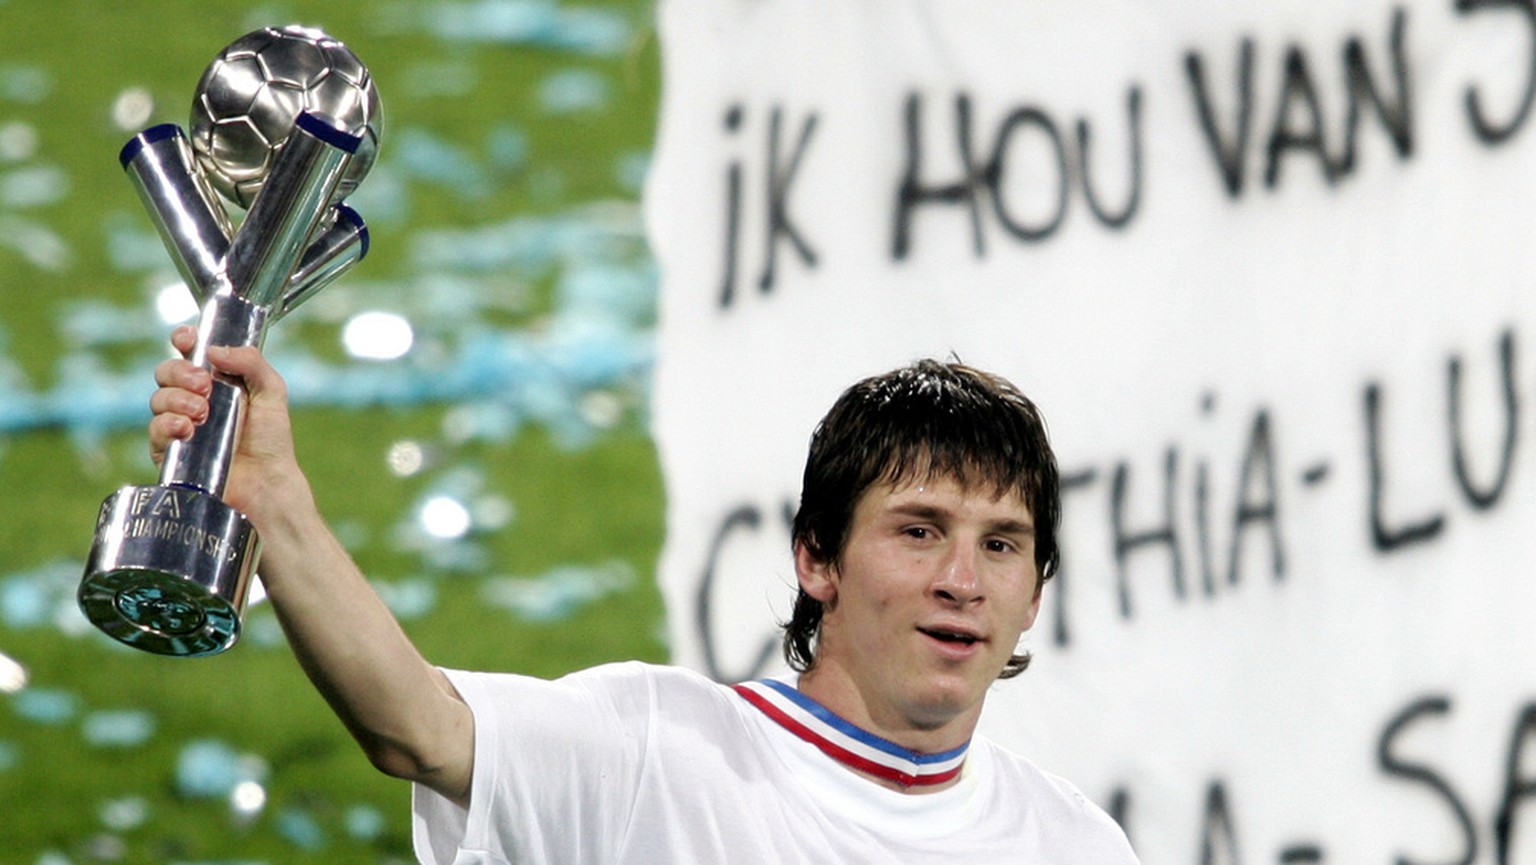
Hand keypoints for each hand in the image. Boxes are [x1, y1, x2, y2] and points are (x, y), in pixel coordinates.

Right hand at [148, 325, 304, 525]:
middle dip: (180, 372)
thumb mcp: (272, 392)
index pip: (189, 352)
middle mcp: (194, 399)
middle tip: (204, 385)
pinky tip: (186, 430)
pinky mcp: (170, 451)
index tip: (186, 339)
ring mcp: (179, 424)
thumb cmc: (271, 439)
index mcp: (217, 380)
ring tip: (202, 413)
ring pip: (158, 399)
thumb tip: (214, 349)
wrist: (266, 482)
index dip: (183, 340)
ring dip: (176, 400)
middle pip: (166, 371)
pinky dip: (167, 425)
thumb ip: (252, 363)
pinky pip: (154, 430)